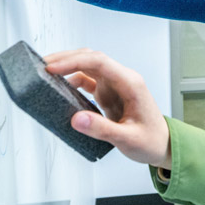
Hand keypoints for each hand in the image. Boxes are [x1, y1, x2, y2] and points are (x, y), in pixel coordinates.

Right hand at [43, 48, 171, 168]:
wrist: (162, 145)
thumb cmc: (151, 140)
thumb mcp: (127, 138)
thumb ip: (102, 129)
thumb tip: (76, 119)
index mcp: (130, 83)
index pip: (99, 62)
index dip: (73, 62)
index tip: (52, 68)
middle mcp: (121, 79)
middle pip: (91, 58)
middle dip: (66, 59)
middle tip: (42, 66)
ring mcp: (114, 85)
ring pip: (88, 67)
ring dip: (67, 67)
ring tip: (46, 74)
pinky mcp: (108, 93)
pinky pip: (88, 80)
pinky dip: (72, 80)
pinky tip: (59, 87)